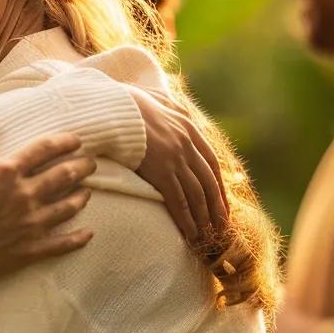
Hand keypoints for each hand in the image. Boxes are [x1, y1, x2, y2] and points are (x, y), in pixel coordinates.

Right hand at [0, 125, 95, 314]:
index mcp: (3, 172)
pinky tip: (88, 234)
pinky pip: (62, 244)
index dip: (63, 141)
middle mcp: (23, 196)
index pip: (43, 149)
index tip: (76, 139)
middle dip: (81, 166)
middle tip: (90, 162)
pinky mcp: (28, 251)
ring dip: (82, 196)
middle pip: (63, 176)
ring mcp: (29, 225)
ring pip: (67, 207)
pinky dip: (78, 239)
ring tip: (88, 190)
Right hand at [129, 87, 229, 241]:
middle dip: (217, 206)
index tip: (221, 200)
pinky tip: (190, 232)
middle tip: (221, 225)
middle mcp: (187, 144)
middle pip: (209, 181)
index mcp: (188, 127)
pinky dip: (186, 219)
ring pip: (197, 194)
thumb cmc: (125, 103)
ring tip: (207, 234)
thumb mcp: (156, 98)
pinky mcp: (161, 172)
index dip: (218, 184)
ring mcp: (175, 159)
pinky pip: (179, 200)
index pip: (211, 161)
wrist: (111, 109)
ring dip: (204, 217)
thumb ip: (170, 105)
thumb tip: (178, 107)